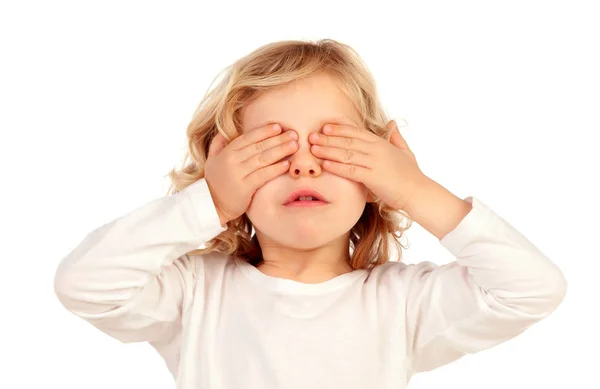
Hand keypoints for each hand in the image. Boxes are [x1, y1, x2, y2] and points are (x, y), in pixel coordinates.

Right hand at [205, 123, 297, 224]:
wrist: (211, 206)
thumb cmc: (214, 183)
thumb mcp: (211, 161)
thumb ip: (217, 146)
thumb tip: (223, 133)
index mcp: (227, 152)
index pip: (248, 138)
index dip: (264, 131)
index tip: (278, 127)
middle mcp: (232, 160)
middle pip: (259, 146)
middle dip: (277, 139)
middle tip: (293, 134)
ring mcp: (238, 174)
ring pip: (263, 158)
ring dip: (280, 151)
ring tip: (294, 146)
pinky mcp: (244, 187)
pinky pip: (263, 175)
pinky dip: (275, 169)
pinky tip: (287, 164)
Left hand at [308, 120, 425, 210]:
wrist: (418, 192)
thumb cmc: (411, 174)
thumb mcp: (404, 151)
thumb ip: (396, 137)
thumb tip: (392, 123)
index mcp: (381, 143)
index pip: (357, 132)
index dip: (340, 129)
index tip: (325, 126)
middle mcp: (377, 150)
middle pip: (348, 141)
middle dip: (328, 138)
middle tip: (311, 136)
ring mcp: (375, 163)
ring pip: (347, 154)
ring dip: (328, 150)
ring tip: (313, 149)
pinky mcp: (374, 178)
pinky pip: (352, 171)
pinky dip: (338, 167)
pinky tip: (326, 165)